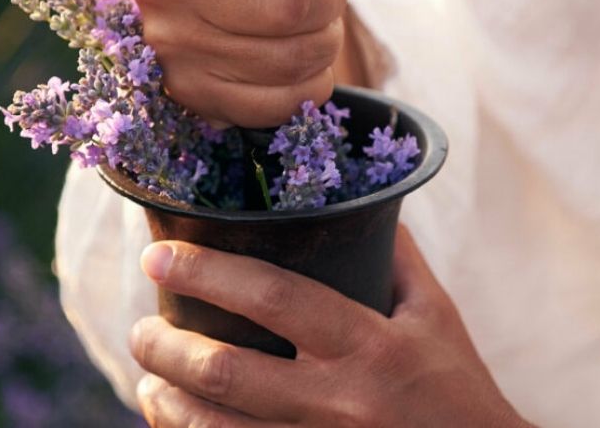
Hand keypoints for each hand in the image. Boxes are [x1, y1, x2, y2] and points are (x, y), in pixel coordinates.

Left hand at [129, 226, 529, 426]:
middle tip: (141, 329)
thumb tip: (355, 195)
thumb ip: (393, 257)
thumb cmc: (458, 390)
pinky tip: (176, 426)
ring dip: (168, 404)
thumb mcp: (436, 316)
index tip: (157, 256)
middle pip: (226, 371)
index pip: (273, 297)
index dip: (206, 271)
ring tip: (149, 383)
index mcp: (370, 345)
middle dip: (166, 347)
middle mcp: (341, 402)